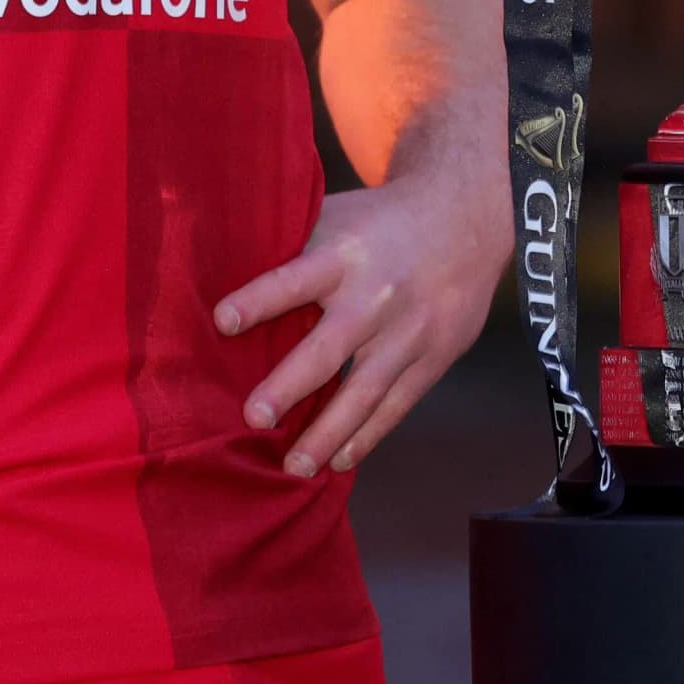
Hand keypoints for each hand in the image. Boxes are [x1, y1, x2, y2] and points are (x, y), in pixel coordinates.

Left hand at [215, 172, 507, 477]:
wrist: (466, 221)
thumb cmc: (380, 223)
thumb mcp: (338, 216)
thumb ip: (293, 248)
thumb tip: (217, 269)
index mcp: (344, 255)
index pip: (295, 279)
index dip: (259, 299)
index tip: (222, 322)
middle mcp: (376, 296)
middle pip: (329, 348)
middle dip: (290, 384)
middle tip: (255, 417)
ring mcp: (408, 332)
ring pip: (365, 389)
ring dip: (328, 431)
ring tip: (294, 467)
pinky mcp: (433, 357)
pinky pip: (396, 403)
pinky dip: (367, 435)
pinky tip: (338, 460)